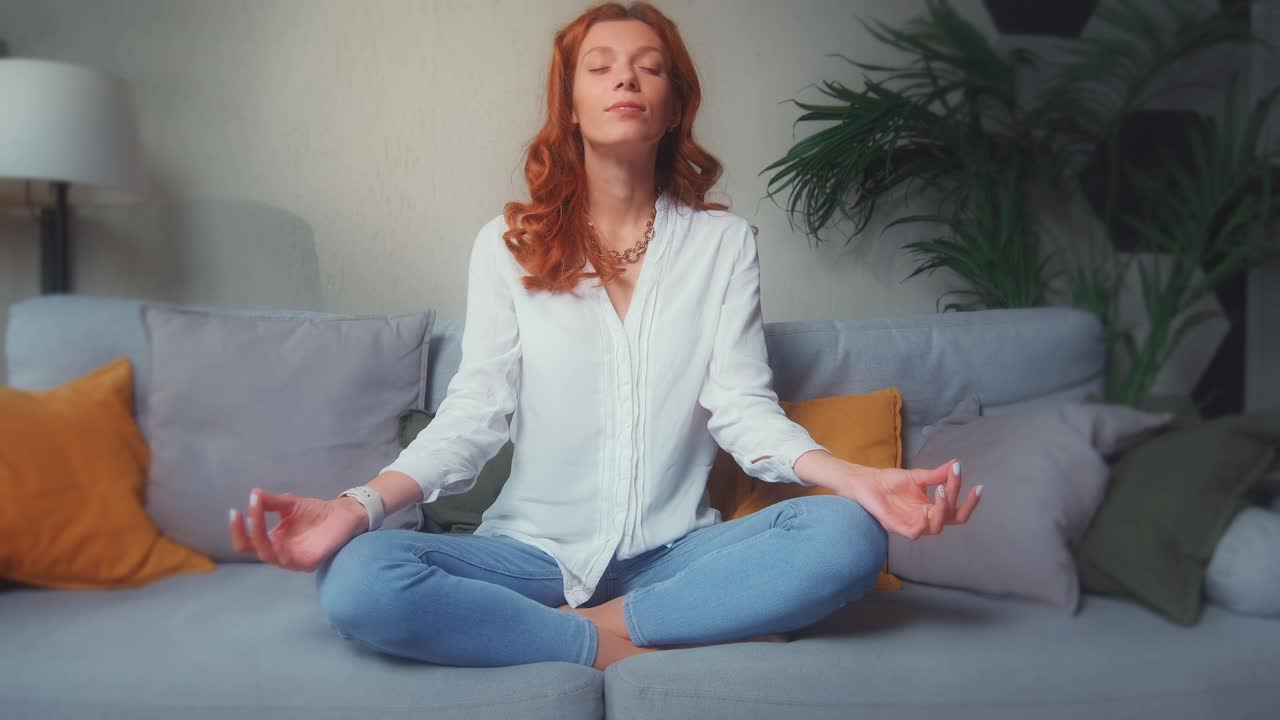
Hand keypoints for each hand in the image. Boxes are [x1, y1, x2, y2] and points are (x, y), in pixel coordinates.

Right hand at [228, 488, 367, 571]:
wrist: (343, 513)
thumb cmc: (317, 511)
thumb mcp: (290, 504)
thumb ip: (272, 502)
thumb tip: (254, 493)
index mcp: (274, 540)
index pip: (248, 541)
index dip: (238, 528)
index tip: (235, 510)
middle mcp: (279, 552)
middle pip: (251, 549)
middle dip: (244, 530)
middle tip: (245, 510)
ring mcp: (292, 560)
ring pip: (266, 554)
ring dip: (258, 534)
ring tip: (256, 513)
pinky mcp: (306, 563)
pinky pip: (286, 558)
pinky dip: (277, 546)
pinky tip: (274, 532)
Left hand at [842, 459, 980, 539]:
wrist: (866, 482)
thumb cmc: (891, 482)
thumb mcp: (918, 476)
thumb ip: (937, 474)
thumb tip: (956, 464)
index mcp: (933, 508)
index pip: (958, 509)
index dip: (970, 501)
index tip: (978, 486)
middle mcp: (926, 518)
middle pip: (954, 520)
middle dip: (964, 506)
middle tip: (964, 488)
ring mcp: (913, 524)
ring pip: (937, 527)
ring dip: (943, 510)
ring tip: (941, 491)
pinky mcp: (898, 527)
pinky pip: (916, 532)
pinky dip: (923, 522)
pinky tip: (925, 508)